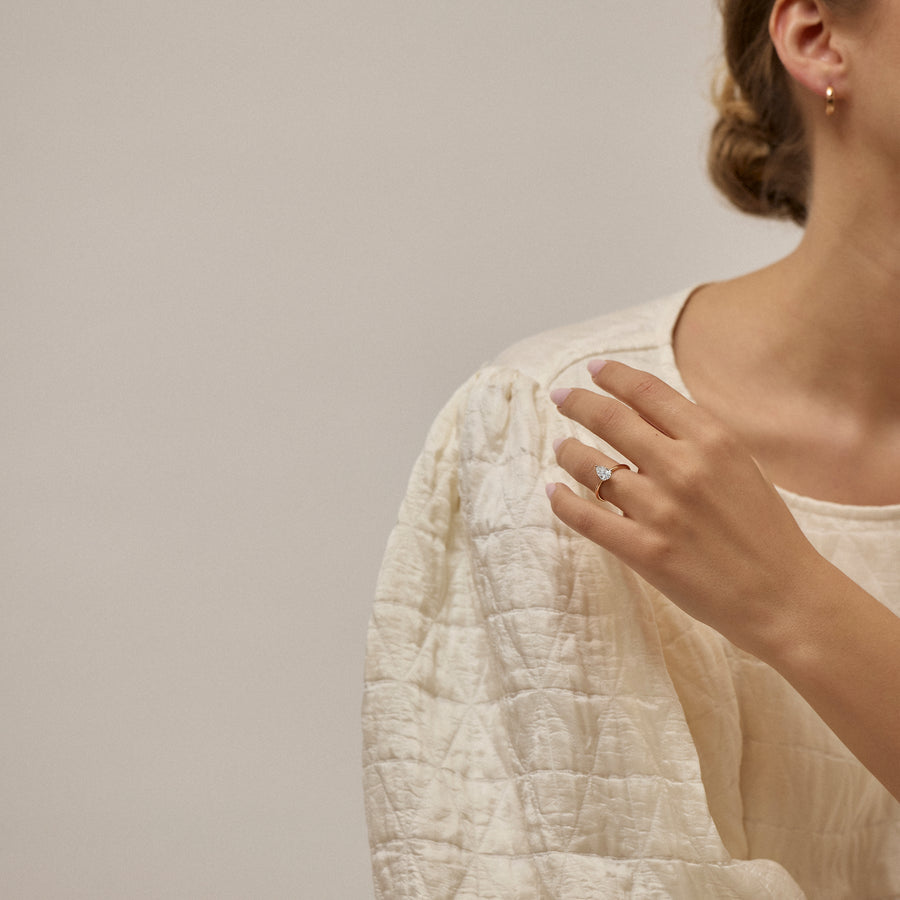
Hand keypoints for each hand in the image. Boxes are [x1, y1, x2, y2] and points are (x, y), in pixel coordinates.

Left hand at [546, 359, 825, 660]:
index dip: (613, 376)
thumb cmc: (765, 530)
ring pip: (591, 467)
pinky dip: (562, 501)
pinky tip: (554, 491)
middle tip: (561, 397)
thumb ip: (696, 439)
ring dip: (568, 451)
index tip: (593, 370)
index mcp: (713, 440)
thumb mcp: (741, 467)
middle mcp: (683, 467)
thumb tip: (645, 414)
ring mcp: (660, 510)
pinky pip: (586, 517)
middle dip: (578, 402)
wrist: (784, 597)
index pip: (648, 391)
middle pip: (611, 419)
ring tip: (561, 447)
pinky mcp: (644, 551)